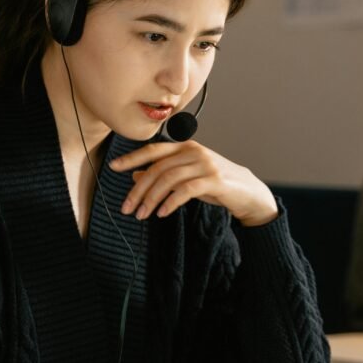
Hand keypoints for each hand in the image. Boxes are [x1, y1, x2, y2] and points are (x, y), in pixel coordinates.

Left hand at [109, 140, 277, 225]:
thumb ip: (164, 174)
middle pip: (157, 168)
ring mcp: (205, 164)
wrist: (249, 193)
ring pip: (169, 179)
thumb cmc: (215, 185)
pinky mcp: (214, 180)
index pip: (153, 150)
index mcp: (185, 147)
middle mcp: (194, 151)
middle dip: (138, 189)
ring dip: (151, 199)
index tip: (114, 167)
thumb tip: (136, 176)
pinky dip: (171, 202)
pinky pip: (186, 190)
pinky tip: (162, 213)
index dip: (132, 158)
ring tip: (142, 215)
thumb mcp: (186, 178)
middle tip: (127, 208)